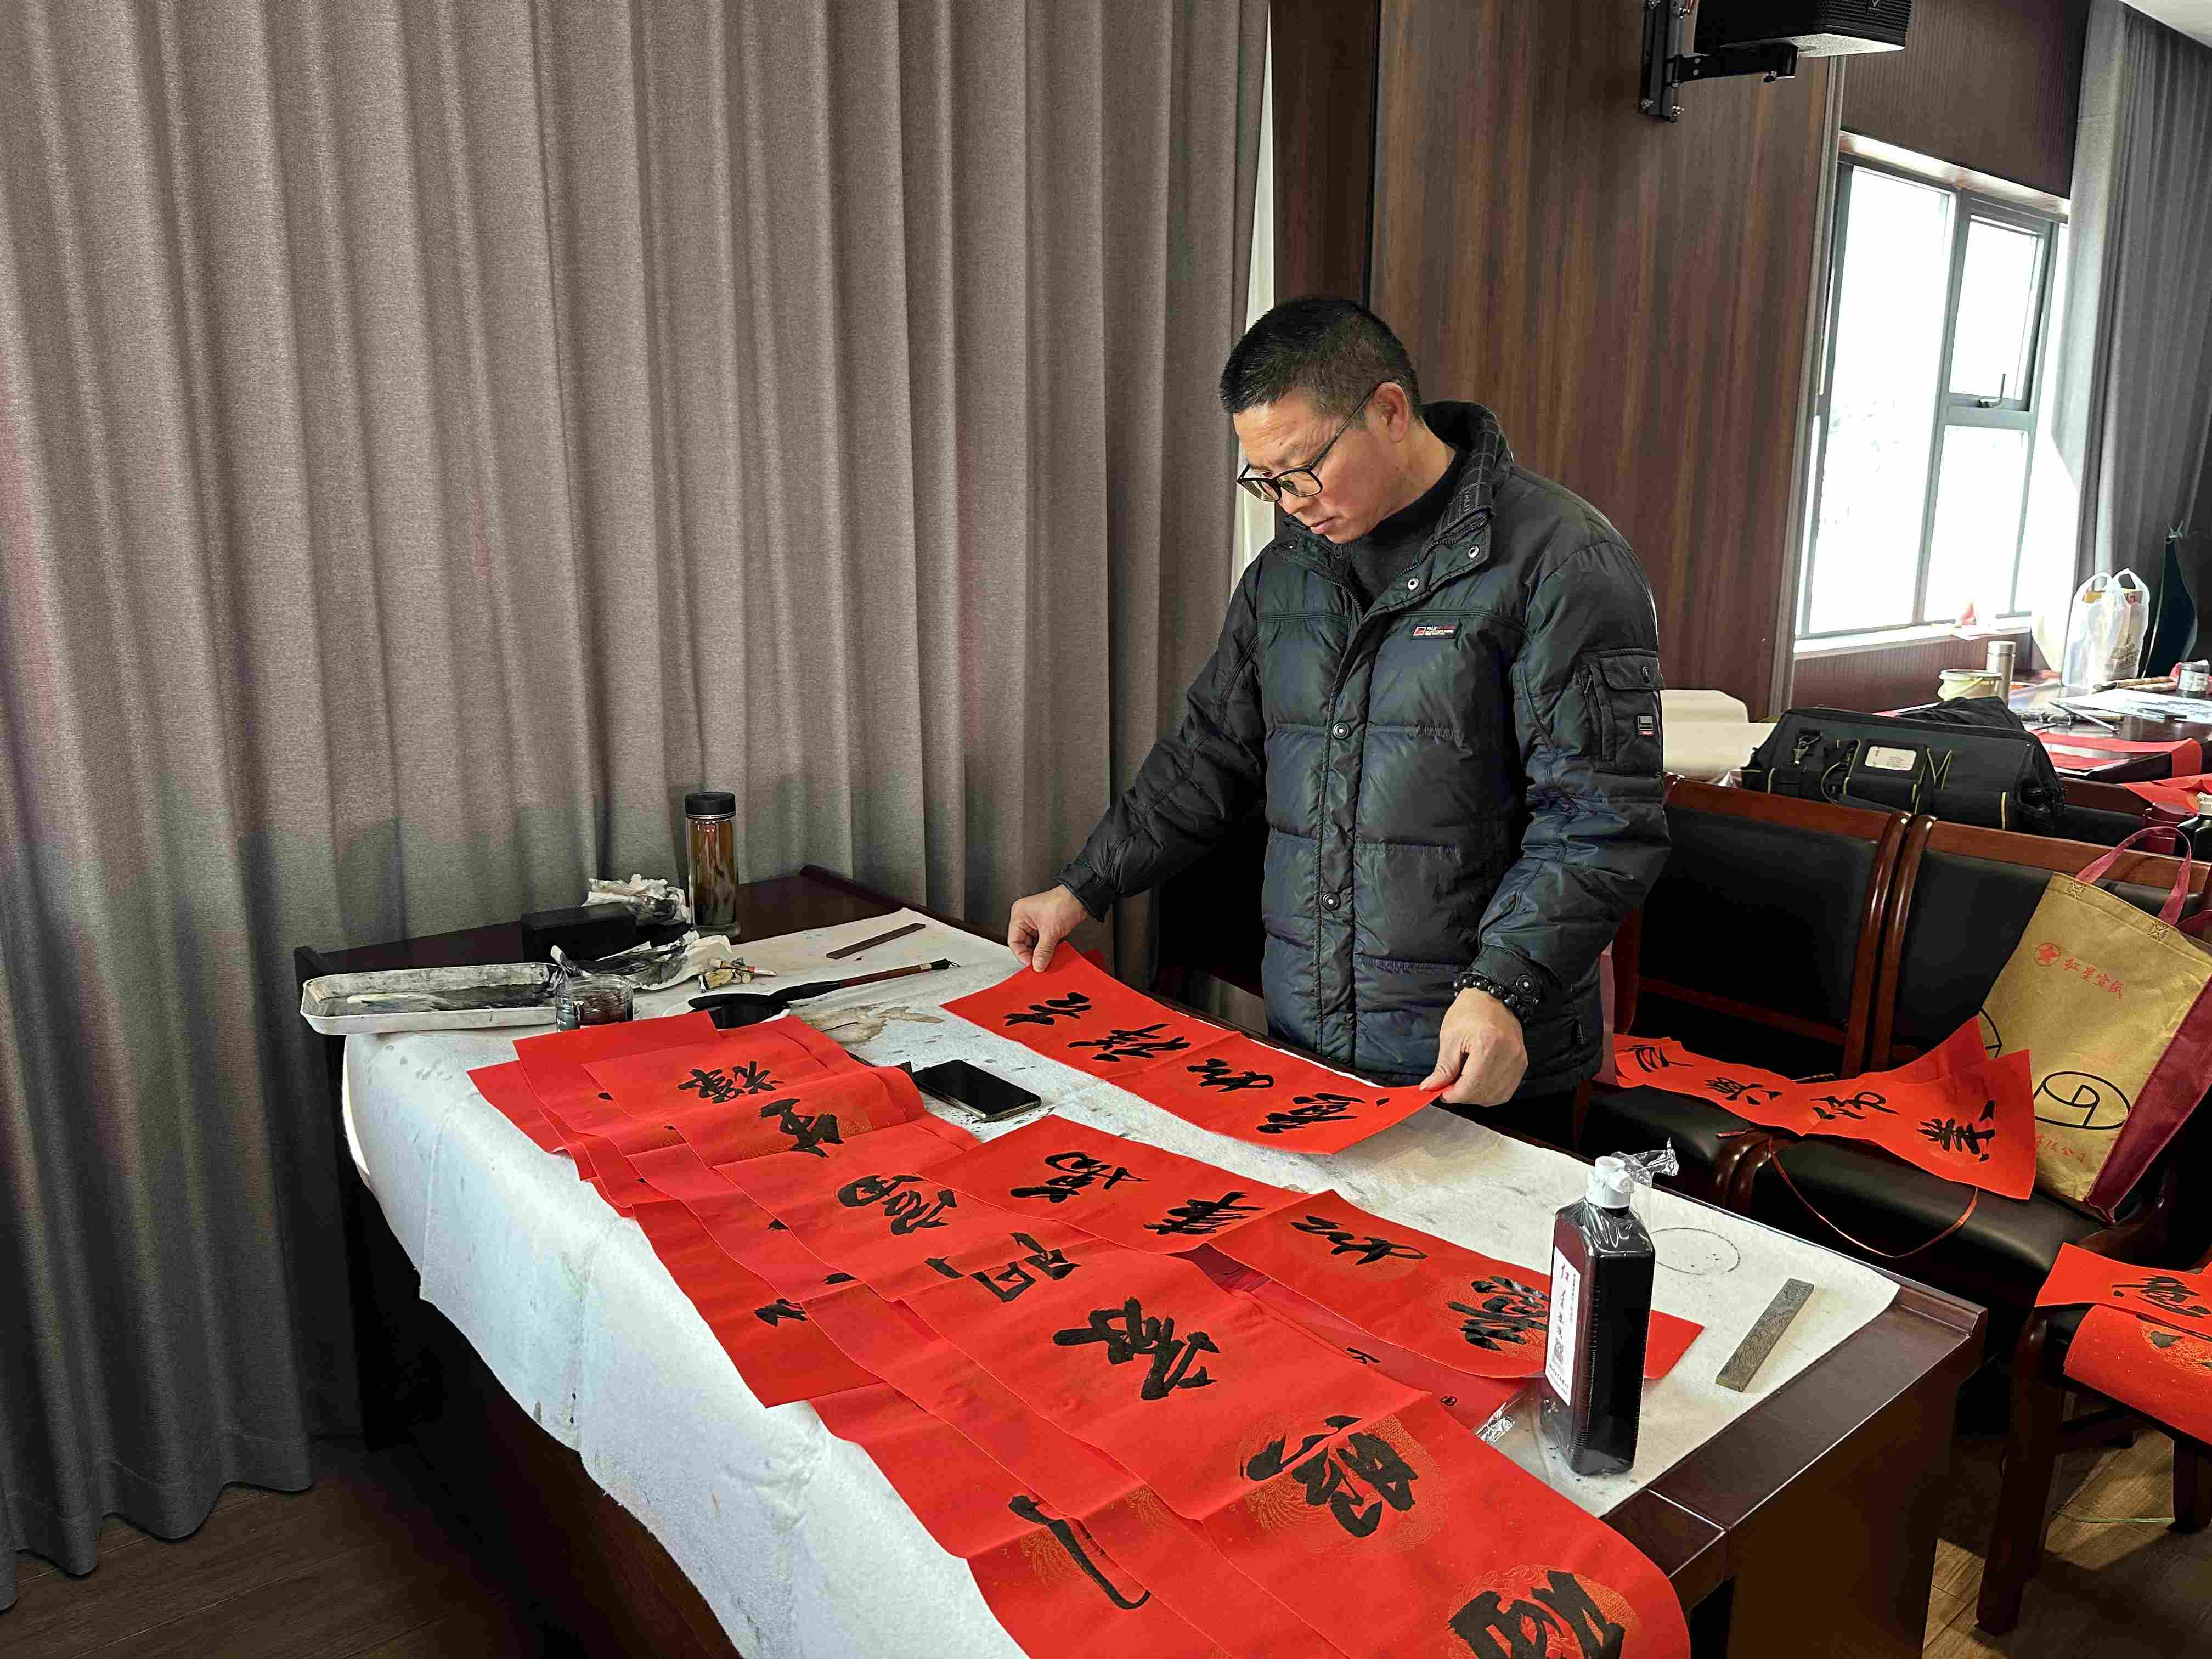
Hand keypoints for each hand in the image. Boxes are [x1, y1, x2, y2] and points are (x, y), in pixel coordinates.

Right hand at [1006, 884, 1088, 971]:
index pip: (1013, 941)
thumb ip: (1043, 951)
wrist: (1080, 898)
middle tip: (1039, 963)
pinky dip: (1045, 947)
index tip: (1031, 964)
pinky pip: (1041, 939)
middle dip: (1031, 954)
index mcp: (1019, 914)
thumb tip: (1038, 965)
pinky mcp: (1045, 924)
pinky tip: (1050, 953)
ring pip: (1032, 942)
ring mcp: (1035, 920)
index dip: (1021, 954)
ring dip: (1039, 951)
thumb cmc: (1063, 903)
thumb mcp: (1051, 932)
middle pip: (1022, 942)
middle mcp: (1024, 917)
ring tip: (1045, 959)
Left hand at [1418, 987, 1528, 1106]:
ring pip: (1497, 1095)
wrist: (1493, 997)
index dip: (1455, 1094)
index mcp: (1487, 1043)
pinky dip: (1491, 1094)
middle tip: (1450, 1088)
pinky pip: (1507, 1090)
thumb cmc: (1470, 1011)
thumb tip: (1431, 1088)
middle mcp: (1508, 1053)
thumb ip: (1443, 1067)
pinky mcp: (1522, 1063)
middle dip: (1464, 1096)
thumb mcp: (1450, 1036)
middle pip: (1484, 1092)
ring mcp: (1518, 1059)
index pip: (1472, 1084)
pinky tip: (1479, 1085)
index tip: (1442, 1093)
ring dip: (1477, 1097)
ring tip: (1464, 1085)